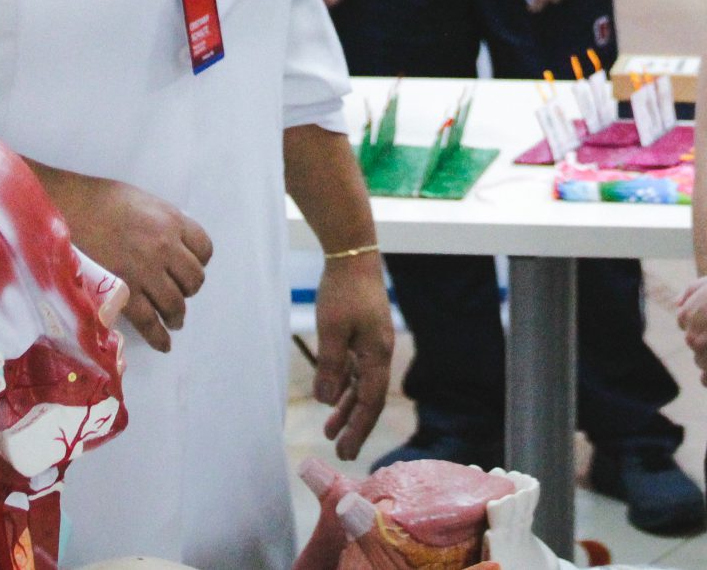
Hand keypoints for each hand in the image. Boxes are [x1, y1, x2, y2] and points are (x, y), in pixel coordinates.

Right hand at [39, 172, 210, 351]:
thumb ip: (162, 223)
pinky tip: (164, 343)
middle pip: (194, 278)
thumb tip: (169, 241)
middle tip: (179, 293)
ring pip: (175, 303)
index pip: (204, 248)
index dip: (199, 261)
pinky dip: (159, 336)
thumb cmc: (99, 200)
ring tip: (174, 321)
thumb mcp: (142, 201)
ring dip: (177, 315)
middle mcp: (165, 248)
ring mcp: (146, 272)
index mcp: (171, 221)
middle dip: (188, 289)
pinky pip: (149, 322)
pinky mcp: (124, 293)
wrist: (66, 209)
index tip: (191, 266)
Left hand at [310, 253, 393, 457]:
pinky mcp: (363, 333)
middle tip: (342, 451)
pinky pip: (356, 369)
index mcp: (377, 354)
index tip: (347, 452)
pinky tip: (332, 396)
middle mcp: (379, 352)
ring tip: (330, 430)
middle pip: (370, 398)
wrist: (352, 255)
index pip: (370, 402)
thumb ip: (330, 367)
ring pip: (362, 385)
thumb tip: (326, 401)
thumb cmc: (343, 291)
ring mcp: (372, 343)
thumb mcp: (332, 331)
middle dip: (356, 425)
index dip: (359, 428)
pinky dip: (344, 385)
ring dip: (347, 408)